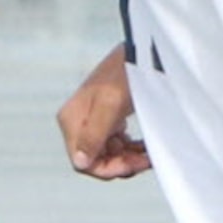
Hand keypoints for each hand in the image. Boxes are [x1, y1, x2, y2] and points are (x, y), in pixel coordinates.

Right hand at [57, 51, 149, 178]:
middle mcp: (78, 123)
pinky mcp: (108, 119)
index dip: (108, 169)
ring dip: (129, 158)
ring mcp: (93, 121)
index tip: (132, 167)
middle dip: (122, 164)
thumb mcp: (110, 106)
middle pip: (96, 160)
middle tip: (146, 160)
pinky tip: (146, 147)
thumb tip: (80, 161)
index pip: (83, 162)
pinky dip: (132, 149)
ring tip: (149, 153)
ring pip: (109, 154)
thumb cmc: (126, 73)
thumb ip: (94, 135)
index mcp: (72, 120)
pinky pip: (117, 144)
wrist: (142, 52)